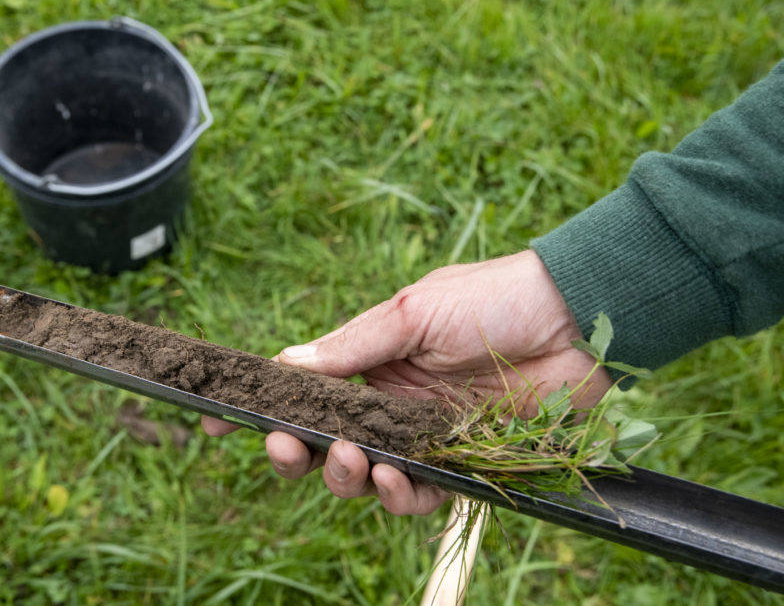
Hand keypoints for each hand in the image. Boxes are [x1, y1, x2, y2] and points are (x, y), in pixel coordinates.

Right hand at [203, 250, 611, 514]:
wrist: (576, 315)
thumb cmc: (491, 298)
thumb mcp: (413, 312)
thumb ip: (351, 345)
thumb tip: (284, 363)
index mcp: (371, 363)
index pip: (304, 391)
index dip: (262, 409)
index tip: (215, 421)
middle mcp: (390, 404)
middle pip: (323, 445)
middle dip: (295, 453)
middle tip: (284, 447)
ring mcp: (425, 437)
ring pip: (364, 476)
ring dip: (344, 476)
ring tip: (349, 459)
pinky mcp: (464, 464)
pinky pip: (419, 494)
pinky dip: (398, 494)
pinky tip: (392, 478)